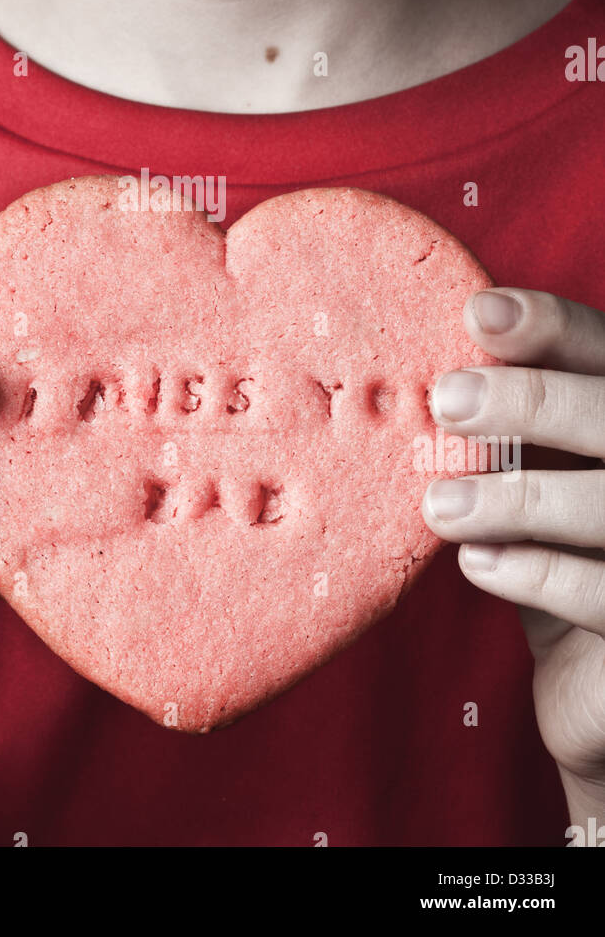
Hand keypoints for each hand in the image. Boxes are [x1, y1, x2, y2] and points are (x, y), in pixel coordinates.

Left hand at [422, 288, 604, 822]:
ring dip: (516, 497)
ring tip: (438, 506)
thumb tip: (410, 375)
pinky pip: (603, 592)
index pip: (604, 349)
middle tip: (447, 401)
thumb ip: (502, 433)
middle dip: (531, 400)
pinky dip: (534, 572)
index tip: (476, 314)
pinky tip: (477, 564)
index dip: (548, 327)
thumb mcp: (535, 482)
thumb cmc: (559, 556)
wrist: (594, 681)